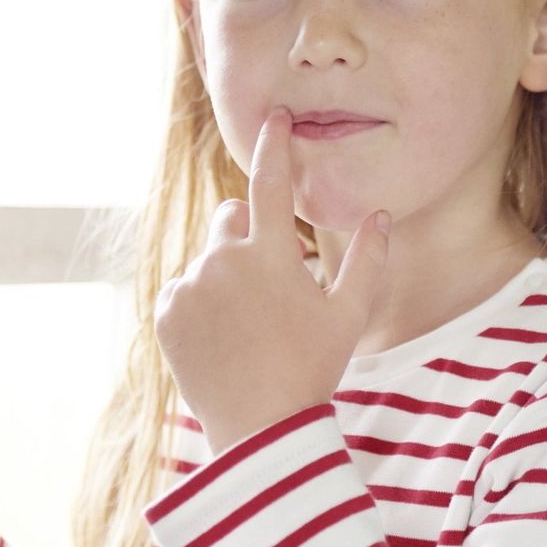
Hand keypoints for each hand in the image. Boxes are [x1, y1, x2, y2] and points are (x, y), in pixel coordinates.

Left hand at [153, 106, 390, 453]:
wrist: (259, 430)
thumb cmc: (312, 369)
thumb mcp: (349, 316)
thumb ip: (367, 260)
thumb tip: (380, 216)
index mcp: (270, 255)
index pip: (270, 181)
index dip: (275, 144)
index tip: (275, 116)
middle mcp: (223, 260)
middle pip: (233, 215)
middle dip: (250, 233)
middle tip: (272, 277)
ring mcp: (190, 286)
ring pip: (208, 256)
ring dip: (226, 272)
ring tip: (248, 322)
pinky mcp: (167, 312)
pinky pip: (184, 287)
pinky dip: (200, 301)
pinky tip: (223, 336)